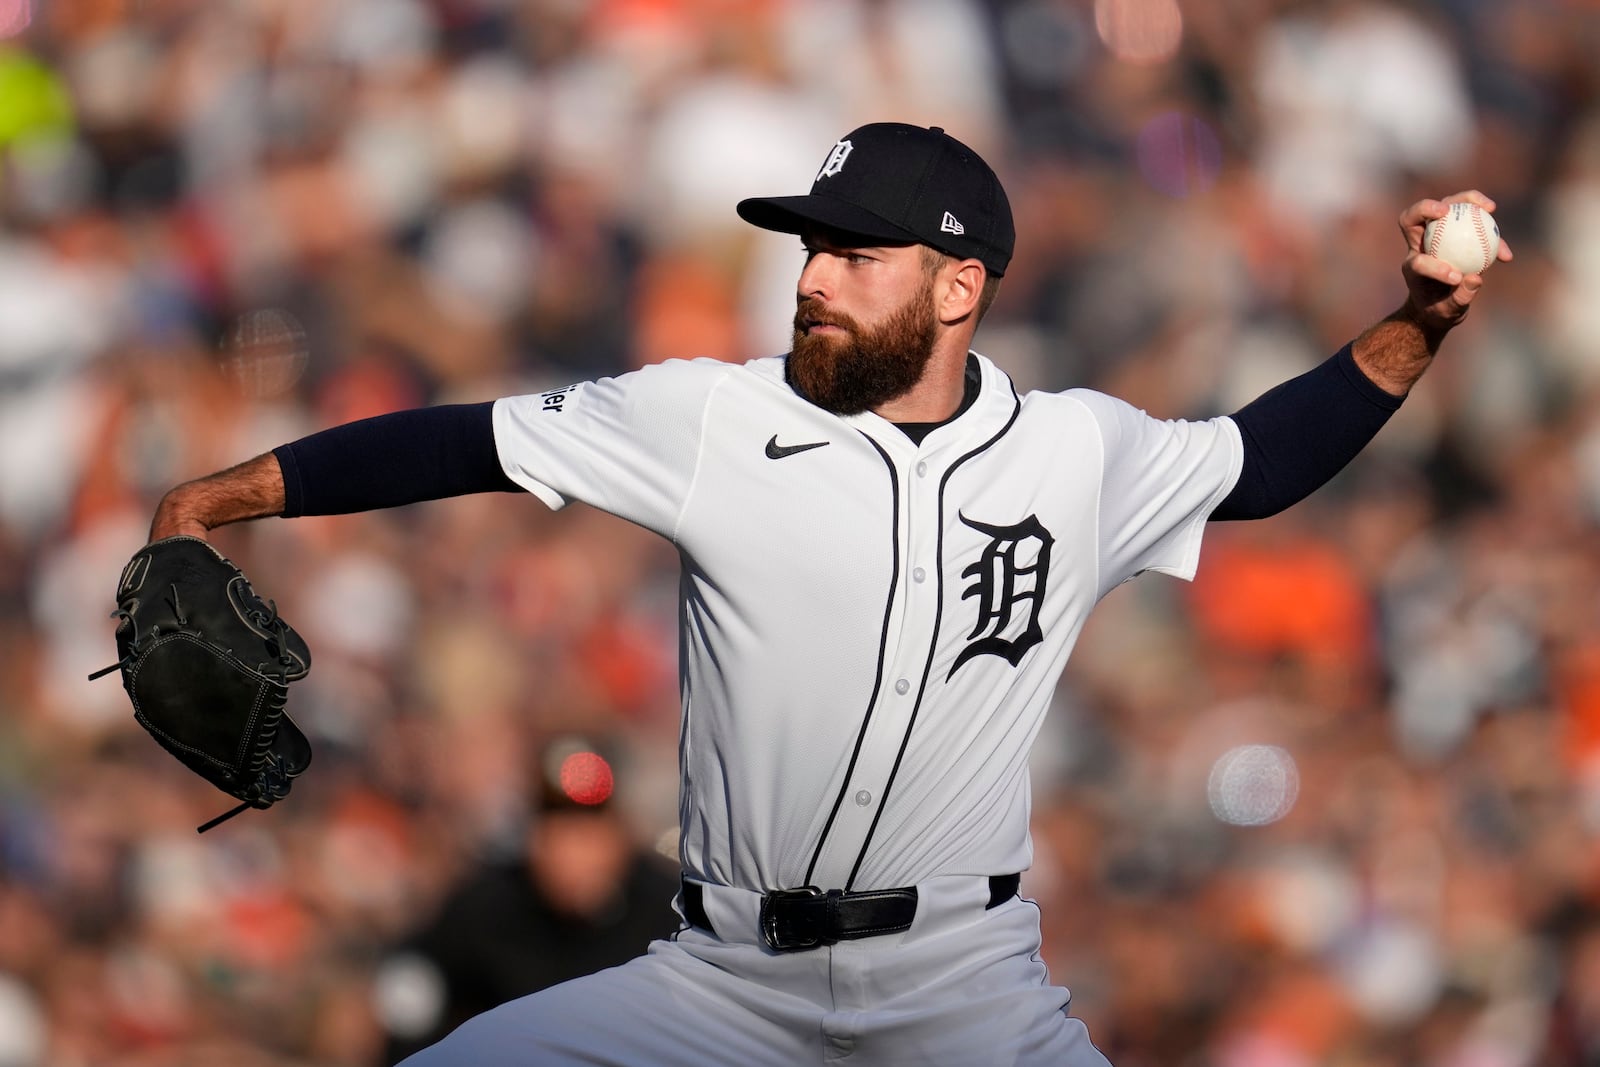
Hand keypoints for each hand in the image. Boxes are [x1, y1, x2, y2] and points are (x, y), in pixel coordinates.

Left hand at [1399, 191, 1513, 337]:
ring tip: (1490, 207)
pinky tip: (1502, 233)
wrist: (1437, 304)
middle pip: (1414, 217)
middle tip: (1447, 211)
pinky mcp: (1454, 231)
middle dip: (1425, 208)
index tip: (1456, 278)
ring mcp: (1435, 235)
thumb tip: (1475, 278)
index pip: (1418, 262)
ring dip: (1464, 200)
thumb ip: (1460, 298)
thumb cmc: (1439, 309)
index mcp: (1412, 268)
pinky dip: (1487, 221)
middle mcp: (1419, 247)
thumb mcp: (1448, 312)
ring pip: (1445, 208)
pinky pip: (1470, 217)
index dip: (1434, 267)